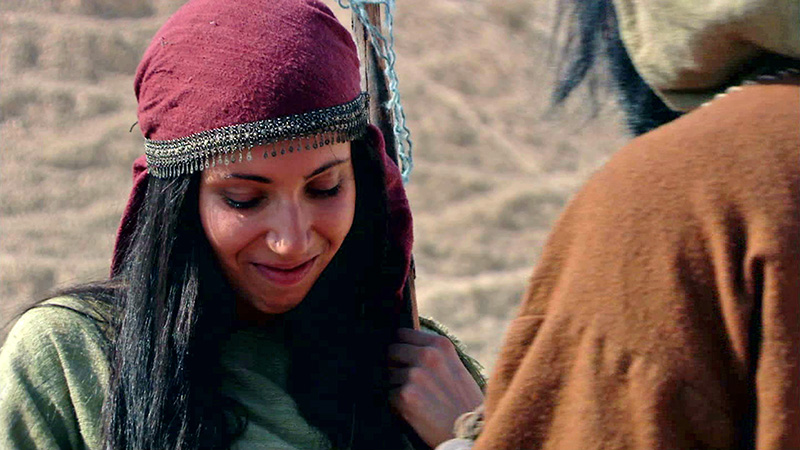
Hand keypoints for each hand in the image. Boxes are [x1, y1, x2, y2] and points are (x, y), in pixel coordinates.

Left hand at [388, 328, 483, 446]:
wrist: (469, 433)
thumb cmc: (463, 402)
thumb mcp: (455, 367)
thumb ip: (432, 354)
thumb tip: (404, 346)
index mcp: (440, 345)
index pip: (402, 334)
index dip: (401, 347)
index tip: (403, 357)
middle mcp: (427, 356)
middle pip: (391, 351)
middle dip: (395, 365)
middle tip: (409, 382)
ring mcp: (415, 375)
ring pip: (388, 376)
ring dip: (397, 387)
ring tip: (418, 399)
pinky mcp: (405, 396)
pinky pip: (388, 396)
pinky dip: (396, 405)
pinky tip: (414, 410)